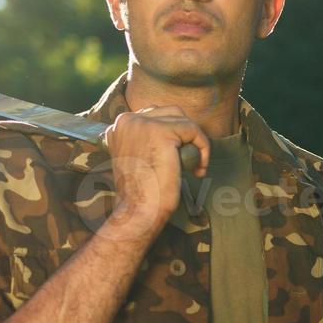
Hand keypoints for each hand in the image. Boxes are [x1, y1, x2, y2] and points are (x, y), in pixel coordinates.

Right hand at [100, 105, 209, 234]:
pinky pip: (193, 130)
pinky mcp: (160, 131)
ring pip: (183, 120)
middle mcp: (127, 120)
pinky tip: (198, 169)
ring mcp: (142, 123)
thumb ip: (147, 140)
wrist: (138, 210)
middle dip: (185, 134)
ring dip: (194, 141)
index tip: (178, 158)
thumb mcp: (138, 157)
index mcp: (119, 126)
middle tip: (189, 160)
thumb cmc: (141, 192)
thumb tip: (172, 134)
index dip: (174, 135)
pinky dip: (203, 148)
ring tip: (193, 164)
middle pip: (170, 113)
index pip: (156, 115)